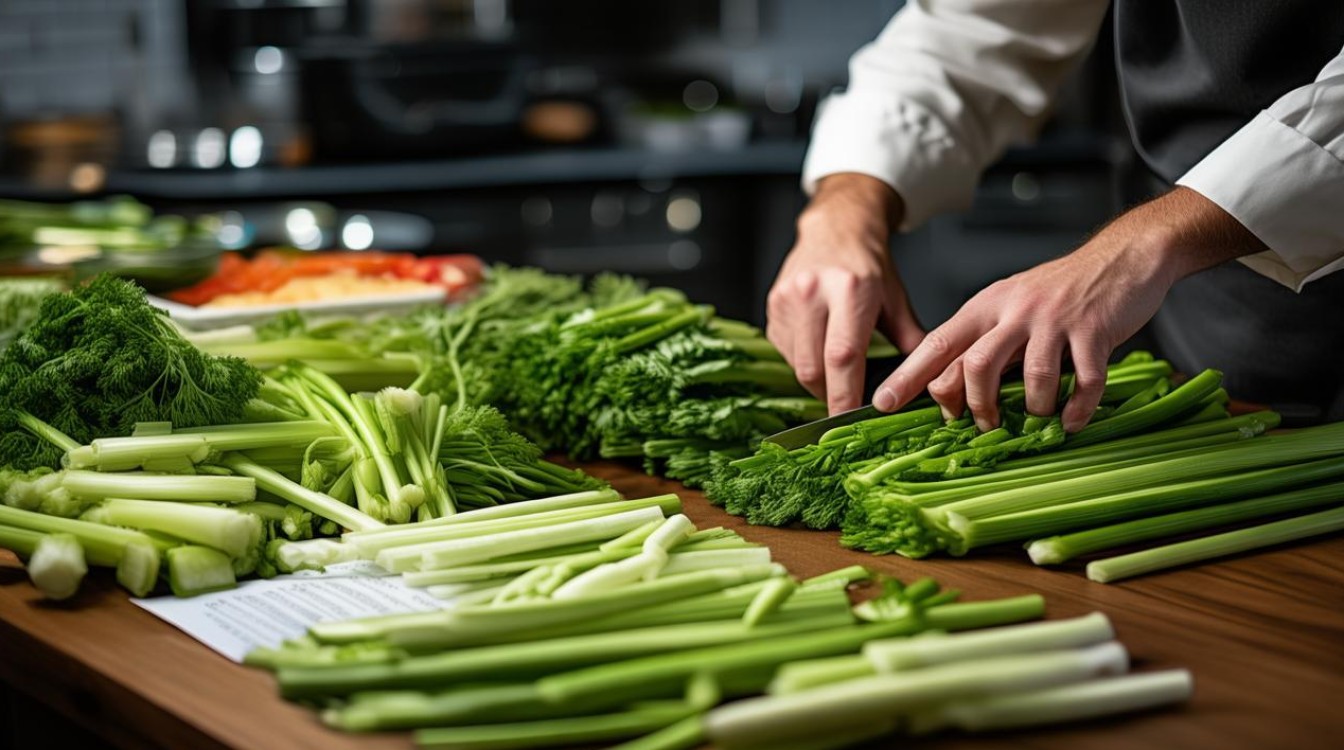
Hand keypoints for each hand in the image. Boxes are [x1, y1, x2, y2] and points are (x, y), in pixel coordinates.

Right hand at [767, 173, 925, 413]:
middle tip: (846, 405)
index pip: (844, 355)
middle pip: (813, 366)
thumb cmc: (868, 266)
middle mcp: (812, 291)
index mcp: (850, 289)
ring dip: (817, 379)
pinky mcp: (772, 306)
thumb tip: (924, 382)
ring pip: (796, 363)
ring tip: (836, 372)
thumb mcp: (896, 300)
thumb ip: (911, 341)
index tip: (851, 418)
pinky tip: (819, 349)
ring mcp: (787, 298)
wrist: (835, 229)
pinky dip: (803, 362)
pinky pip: (785, 351)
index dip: (845, 394)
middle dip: (829, 394)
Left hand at [872, 187, 1268, 431]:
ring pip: (1029, 377)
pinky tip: (1072, 421)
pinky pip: (1084, 380)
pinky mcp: (1095, 331)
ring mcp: (1055, 321)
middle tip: (982, 425)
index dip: (908, 377)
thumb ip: (981, 343)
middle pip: (976, 366)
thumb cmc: (1059, 291)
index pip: (937, 343)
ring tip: (1034, 421)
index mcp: (987, 306)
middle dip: (975, 406)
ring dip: (1030, 410)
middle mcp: (1015, 311)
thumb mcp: (1009, 306)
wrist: (1122, 256)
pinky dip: (1077, 409)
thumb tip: (946, 392)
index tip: (884, 405)